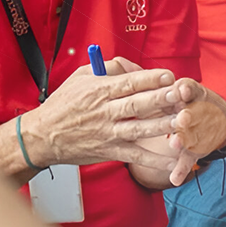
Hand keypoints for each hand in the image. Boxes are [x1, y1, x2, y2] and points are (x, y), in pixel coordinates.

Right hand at [20, 57, 187, 173]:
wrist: (42, 136)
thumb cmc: (63, 104)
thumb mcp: (80, 77)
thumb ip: (108, 69)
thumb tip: (132, 65)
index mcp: (99, 90)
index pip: (129, 82)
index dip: (150, 78)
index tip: (168, 75)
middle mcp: (105, 112)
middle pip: (137, 104)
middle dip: (161, 99)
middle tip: (180, 94)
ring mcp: (108, 133)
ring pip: (139, 129)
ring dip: (162, 126)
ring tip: (183, 122)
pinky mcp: (109, 151)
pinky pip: (135, 155)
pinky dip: (153, 160)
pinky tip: (172, 160)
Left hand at [108, 62, 225, 187]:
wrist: (212, 117)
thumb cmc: (177, 99)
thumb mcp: (168, 86)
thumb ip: (145, 80)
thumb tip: (122, 66)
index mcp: (185, 92)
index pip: (188, 87)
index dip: (186, 88)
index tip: (182, 89)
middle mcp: (194, 110)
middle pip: (194, 111)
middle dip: (188, 115)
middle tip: (184, 119)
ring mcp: (197, 130)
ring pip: (193, 136)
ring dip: (185, 140)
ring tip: (175, 146)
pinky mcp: (197, 147)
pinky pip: (189, 158)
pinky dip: (181, 167)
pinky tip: (175, 178)